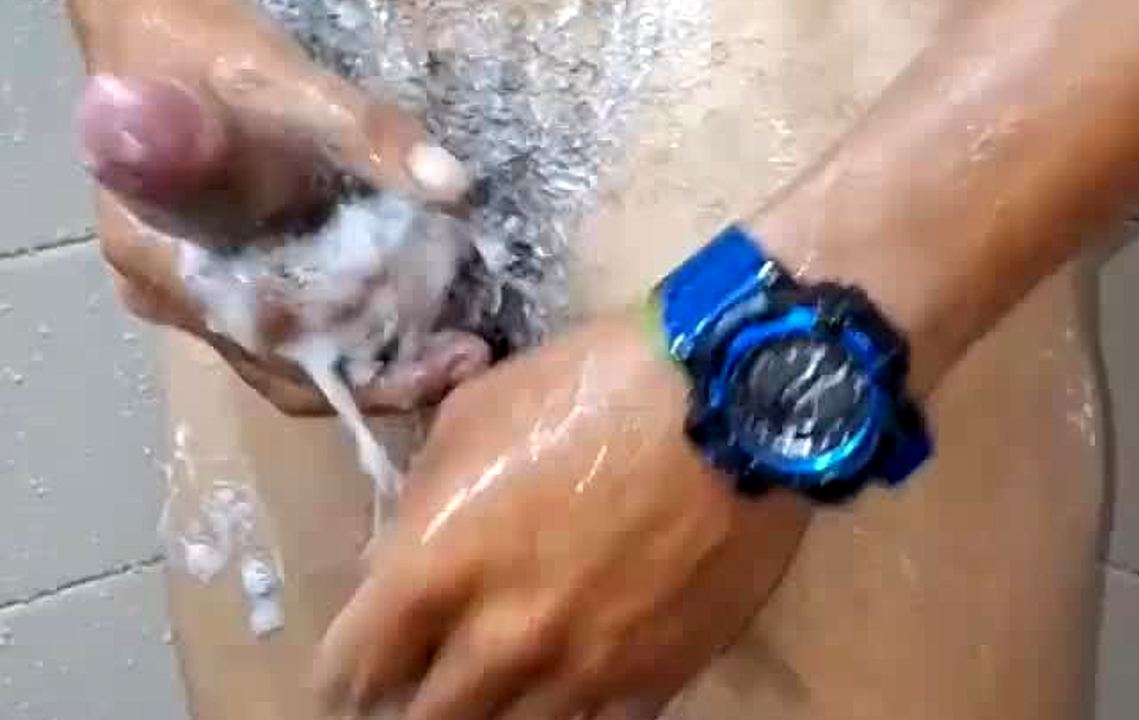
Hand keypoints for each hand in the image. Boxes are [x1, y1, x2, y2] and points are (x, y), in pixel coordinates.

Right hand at [68, 0, 487, 413]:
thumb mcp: (283, 80)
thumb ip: (362, 133)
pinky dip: (362, 336)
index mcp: (164, 260)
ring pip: (297, 363)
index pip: (274, 346)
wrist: (160, 46)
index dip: (362, 370)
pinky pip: (300, 334)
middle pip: (288, 372)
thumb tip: (448, 184)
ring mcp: (200, 300)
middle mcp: (174, 298)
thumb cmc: (206, 56)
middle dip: (387, 376)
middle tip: (469, 357)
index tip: (442, 361)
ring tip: (460, 349)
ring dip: (381, 363)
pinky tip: (422, 323)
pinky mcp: (233, 288)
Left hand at [314, 313, 810, 718]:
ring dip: (490, 711)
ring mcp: (581, 667)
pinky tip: (571, 686)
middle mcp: (499, 637)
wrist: (734, 400)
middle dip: (410, 701)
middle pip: (423, 719)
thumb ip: (427, 492)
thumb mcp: (476, 410)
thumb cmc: (594, 385)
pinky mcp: (655, 678)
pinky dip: (573, 712)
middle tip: (419, 681)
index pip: (351, 664)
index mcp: (436, 565)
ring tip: (494, 688)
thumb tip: (409, 544)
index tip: (356, 666)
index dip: (345, 670)